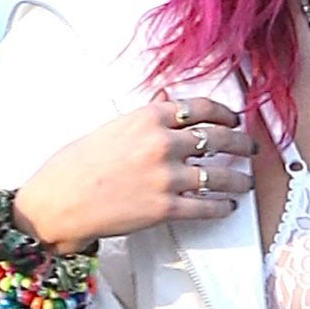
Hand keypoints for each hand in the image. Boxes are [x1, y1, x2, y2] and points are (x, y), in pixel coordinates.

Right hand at [14, 91, 254, 252]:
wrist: (57, 203)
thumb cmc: (76, 165)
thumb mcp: (112, 127)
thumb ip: (146, 116)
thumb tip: (167, 99)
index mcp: (148, 117)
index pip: (200, 108)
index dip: (225, 113)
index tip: (234, 119)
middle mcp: (162, 143)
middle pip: (218, 139)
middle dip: (241, 144)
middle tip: (251, 149)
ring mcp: (166, 177)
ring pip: (219, 175)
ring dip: (239, 178)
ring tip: (247, 181)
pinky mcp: (165, 208)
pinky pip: (206, 206)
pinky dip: (222, 206)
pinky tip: (228, 206)